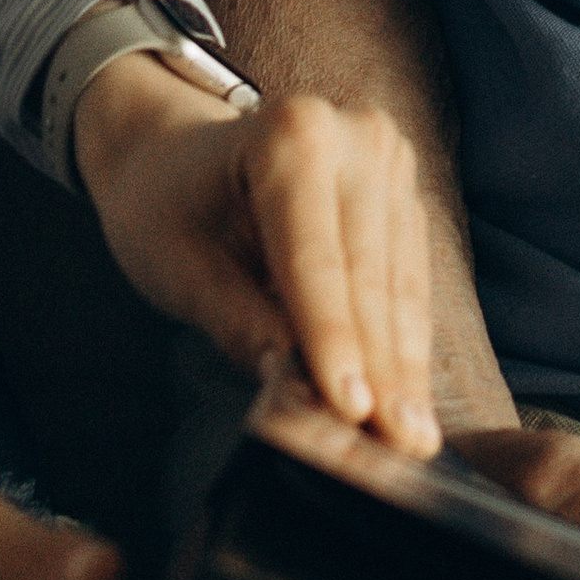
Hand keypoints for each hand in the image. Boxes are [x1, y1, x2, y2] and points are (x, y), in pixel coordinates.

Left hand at [72, 64, 439, 456]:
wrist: (175, 155)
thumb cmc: (166, 208)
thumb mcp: (177, 266)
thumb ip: (236, 320)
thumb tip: (293, 382)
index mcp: (289, 134)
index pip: (315, 259)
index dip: (333, 340)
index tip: (351, 409)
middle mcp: (352, 133)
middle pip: (368, 272)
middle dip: (381, 366)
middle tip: (396, 446)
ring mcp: (385, 157)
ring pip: (399, 281)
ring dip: (404, 364)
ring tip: (413, 437)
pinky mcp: (400, 189)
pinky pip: (408, 275)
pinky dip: (405, 340)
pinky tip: (409, 397)